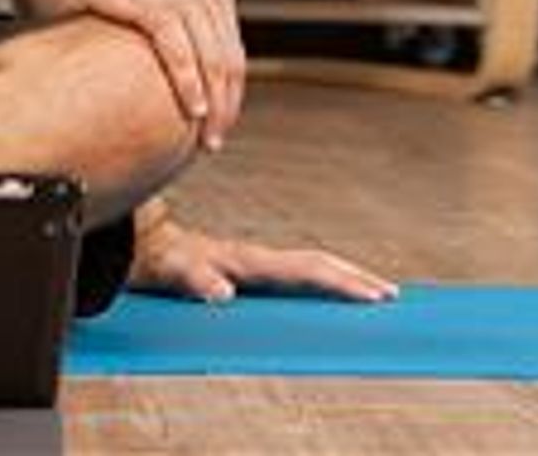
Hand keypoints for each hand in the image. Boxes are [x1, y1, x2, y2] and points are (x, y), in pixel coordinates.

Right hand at [37, 0, 247, 146]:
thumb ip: (186, 19)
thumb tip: (195, 64)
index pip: (235, 51)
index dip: (234, 93)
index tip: (224, 122)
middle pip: (229, 61)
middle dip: (227, 107)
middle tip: (217, 141)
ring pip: (212, 62)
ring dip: (213, 106)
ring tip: (208, 136)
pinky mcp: (156, 4)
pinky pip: (181, 55)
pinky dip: (190, 88)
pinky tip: (193, 112)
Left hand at [130, 204, 393, 305]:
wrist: (146, 240)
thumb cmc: (161, 260)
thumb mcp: (174, 271)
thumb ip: (196, 280)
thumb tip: (222, 295)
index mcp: (251, 259)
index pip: (308, 270)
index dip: (341, 282)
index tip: (372, 295)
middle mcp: (260, 257)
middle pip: (320, 262)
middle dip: (356, 278)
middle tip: (391, 296)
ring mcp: (257, 261)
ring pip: (312, 264)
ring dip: (345, 276)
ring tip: (375, 292)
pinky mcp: (251, 268)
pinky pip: (296, 273)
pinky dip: (323, 280)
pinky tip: (330, 292)